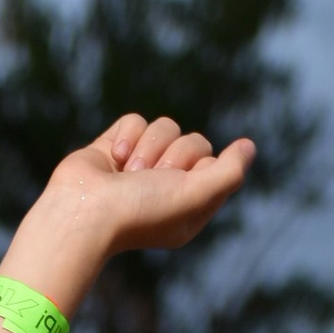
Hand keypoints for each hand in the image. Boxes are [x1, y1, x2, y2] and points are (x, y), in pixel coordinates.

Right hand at [25, 116, 255, 278]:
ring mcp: (140, 165)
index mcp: (189, 205)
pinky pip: (136, 120)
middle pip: (193, 140)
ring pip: (165, 126)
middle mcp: (167, 185)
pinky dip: (126, 138)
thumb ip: (230, 172)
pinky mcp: (116, 147)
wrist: (84, 210)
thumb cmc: (141, 212)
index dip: (200, 166)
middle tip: (151, 179)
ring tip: (129, 174)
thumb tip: (249, 146)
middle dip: (173, 156)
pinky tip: (113, 161)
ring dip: (148, 149)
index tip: (182, 182)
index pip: (214, 163)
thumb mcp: (196, 196)